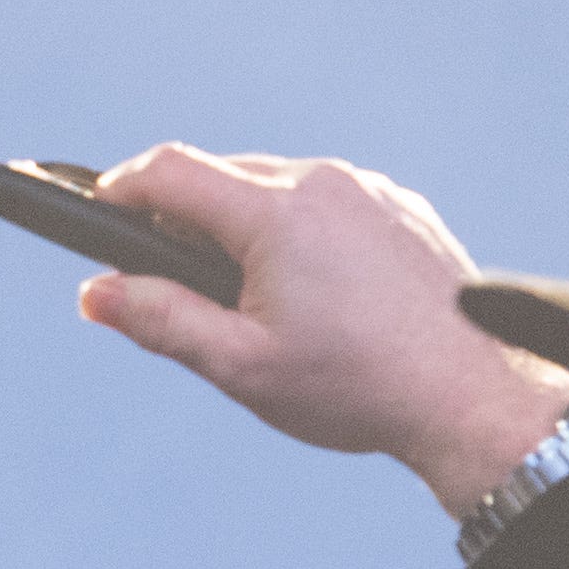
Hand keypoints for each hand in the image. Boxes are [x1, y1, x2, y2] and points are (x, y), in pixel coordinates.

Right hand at [72, 148, 568, 514]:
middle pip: (221, 176)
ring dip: (246, 223)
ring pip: (276, 186)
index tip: (98, 214)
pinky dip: (302, 229)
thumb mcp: (242, 366)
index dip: (120, 188)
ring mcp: (369, 190)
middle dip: (184, 217)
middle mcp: (322, 183)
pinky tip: (315, 290)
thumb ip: (161, 320)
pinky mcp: (402, 207)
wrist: (474, 397)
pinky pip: (329, 200)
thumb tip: (95, 290)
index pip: (169, 171)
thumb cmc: (356, 388)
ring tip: (253, 296)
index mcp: (275, 214)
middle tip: (176, 282)